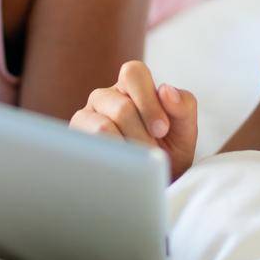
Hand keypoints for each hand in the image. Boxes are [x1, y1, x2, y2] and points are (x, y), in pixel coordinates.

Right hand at [69, 60, 197, 180]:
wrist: (151, 186)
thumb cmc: (168, 154)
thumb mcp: (184, 132)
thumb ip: (184, 106)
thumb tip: (166, 90)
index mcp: (132, 86)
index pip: (133, 72)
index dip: (148, 101)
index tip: (161, 130)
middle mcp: (106, 96)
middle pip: (122, 107)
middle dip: (142, 136)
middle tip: (151, 154)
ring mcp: (87, 116)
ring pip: (104, 127)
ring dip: (127, 149)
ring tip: (137, 163)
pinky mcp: (75, 139)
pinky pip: (90, 145)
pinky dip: (111, 157)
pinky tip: (120, 166)